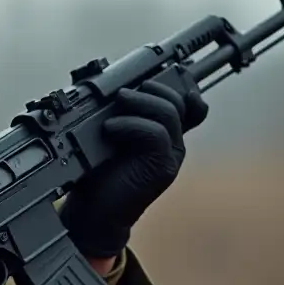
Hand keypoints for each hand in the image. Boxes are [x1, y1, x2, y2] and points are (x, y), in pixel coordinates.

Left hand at [59, 79, 207, 257]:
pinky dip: (131, 125)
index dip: (182, 84)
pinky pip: (156, 134)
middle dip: (153, 87)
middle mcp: (173, 143)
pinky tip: (110, 129)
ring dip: (140, 102)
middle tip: (123, 92)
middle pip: (179, 100)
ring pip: (169, 113)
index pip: (190, 103)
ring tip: (117, 104)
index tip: (160, 70)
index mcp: (163, 134)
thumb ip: (117, 115)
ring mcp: (171, 156)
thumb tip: (111, 83)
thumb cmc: (95, 174)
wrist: (93, 214)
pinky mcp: (162, 168)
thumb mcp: (104, 137)